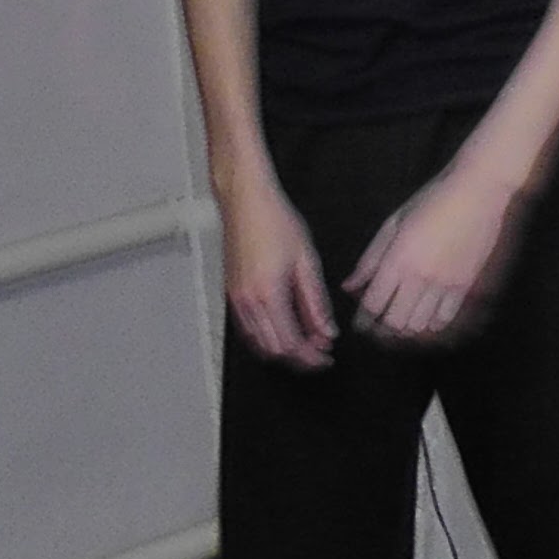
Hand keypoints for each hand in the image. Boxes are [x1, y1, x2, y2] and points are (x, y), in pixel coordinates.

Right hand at [219, 174, 336, 368]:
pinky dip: (267, 337)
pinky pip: (248, 329)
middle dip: (298, 358)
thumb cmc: (275, 221)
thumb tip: (326, 331)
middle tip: (320, 353)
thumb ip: (316, 302)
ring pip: (258, 343)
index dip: (310, 357)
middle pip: (273, 349)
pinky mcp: (232, 294)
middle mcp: (247, 302)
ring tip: (307, 342)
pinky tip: (285, 329)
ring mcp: (236, 300)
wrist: (245, 201)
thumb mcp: (307, 261)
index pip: (290, 344)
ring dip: (282, 349)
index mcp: (268, 295)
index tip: (326, 358)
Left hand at [346, 168, 524, 343]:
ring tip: (402, 324)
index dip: (363, 320)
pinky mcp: (465, 284)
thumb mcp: (393, 223)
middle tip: (379, 328)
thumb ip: (370, 259)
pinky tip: (427, 321)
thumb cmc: (431, 200)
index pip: (373, 304)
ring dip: (407, 329)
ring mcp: (444, 283)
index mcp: (397, 259)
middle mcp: (419, 277)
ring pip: (419, 324)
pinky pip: (445, 318)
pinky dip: (432, 325)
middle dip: (383, 330)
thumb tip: (349, 286)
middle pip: (395, 322)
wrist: (477, 192)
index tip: (360, 324)